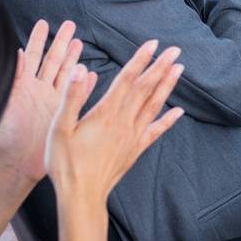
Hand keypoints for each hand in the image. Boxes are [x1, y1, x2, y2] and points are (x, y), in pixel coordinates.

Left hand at [0, 19, 82, 186]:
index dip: (39, 39)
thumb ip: (11, 77)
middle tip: (69, 24)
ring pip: (66, 74)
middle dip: (61, 41)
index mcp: (25, 86)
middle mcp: (40, 90)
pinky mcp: (63, 114)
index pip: (34, 56)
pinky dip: (85, 86)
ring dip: (73, 58)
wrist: (19, 161)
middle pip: (53, 60)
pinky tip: (92, 75)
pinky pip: (77, 96)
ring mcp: (53, 101)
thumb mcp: (6, 102)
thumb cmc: (7, 136)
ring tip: (79, 42)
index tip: (44, 23)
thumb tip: (16, 53)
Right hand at [45, 40, 184, 209]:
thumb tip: (81, 70)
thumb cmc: (66, 163)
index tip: (153, 44)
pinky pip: (155, 132)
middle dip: (160, 67)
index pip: (127, 79)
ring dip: (167, 86)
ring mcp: (132, 136)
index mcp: (106, 113)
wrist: (82, 196)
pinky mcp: (135, 150)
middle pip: (145, 89)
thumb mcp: (60, 128)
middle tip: (175, 50)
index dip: (141, 60)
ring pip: (154, 106)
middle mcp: (124, 122)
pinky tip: (179, 112)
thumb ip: (72, 98)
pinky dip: (168, 121)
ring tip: (179, 70)